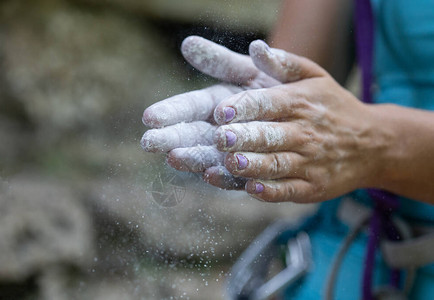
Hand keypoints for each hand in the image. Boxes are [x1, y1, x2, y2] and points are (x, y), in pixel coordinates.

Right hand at [141, 36, 282, 188]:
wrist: (307, 117)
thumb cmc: (275, 87)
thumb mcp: (250, 70)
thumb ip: (222, 60)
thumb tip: (188, 43)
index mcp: (215, 103)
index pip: (188, 106)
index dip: (170, 111)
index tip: (150, 116)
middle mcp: (217, 130)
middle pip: (190, 134)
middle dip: (170, 138)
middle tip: (149, 142)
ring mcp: (229, 154)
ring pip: (206, 157)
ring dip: (191, 158)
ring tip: (174, 158)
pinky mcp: (244, 172)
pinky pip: (233, 176)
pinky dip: (222, 176)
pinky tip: (211, 174)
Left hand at [209, 40, 383, 201]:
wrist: (374, 144)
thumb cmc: (334, 107)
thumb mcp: (315, 77)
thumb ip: (284, 63)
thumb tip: (255, 48)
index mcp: (300, 103)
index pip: (268, 103)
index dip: (243, 107)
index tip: (221, 111)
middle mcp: (305, 133)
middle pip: (268, 136)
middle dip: (242, 137)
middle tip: (219, 138)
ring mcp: (310, 162)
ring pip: (276, 165)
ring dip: (252, 165)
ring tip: (230, 163)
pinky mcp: (313, 187)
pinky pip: (288, 191)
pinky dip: (270, 192)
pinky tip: (251, 189)